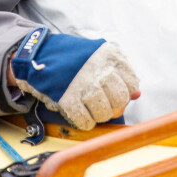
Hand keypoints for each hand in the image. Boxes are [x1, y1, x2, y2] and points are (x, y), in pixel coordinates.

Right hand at [10, 27, 139, 129]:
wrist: (39, 54)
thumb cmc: (73, 57)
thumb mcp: (99, 56)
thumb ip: (119, 74)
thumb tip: (137, 95)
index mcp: (109, 56)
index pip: (131, 83)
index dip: (125, 93)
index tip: (115, 94)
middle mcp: (99, 69)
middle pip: (120, 100)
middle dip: (114, 107)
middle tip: (103, 104)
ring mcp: (84, 84)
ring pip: (104, 113)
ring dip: (99, 115)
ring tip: (89, 107)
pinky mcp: (68, 98)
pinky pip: (86, 121)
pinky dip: (84, 121)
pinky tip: (79, 112)